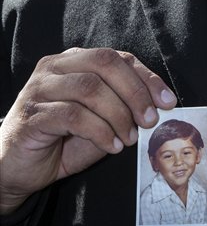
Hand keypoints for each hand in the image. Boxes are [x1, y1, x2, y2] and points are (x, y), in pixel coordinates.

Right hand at [0, 48, 176, 213]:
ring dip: (118, 115)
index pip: (119, 58)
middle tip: (150, 120)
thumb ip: (124, 107)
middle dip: (136, 92)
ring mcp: (40, 88)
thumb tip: (158, 106)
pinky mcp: (32, 114)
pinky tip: (112, 146)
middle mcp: (56, 67)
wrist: (18, 167)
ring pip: (90, 88)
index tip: (168, 101)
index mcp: (75, 61)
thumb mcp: (103, 120)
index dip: (147, 78)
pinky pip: (73, 116)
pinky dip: (100, 132)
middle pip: (105, 63)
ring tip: (129, 138)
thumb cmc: (64, 140)